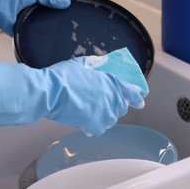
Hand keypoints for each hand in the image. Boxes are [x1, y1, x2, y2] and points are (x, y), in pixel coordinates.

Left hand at [0, 0, 69, 35]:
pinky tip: (41, 44)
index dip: (56, 13)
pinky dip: (31, 40)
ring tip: (55, 40)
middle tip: (64, 33)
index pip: (47, 9)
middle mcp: (27, 12)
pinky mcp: (15, 31)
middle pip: (42, 20)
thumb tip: (67, 4)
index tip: (68, 20)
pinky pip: (25, 37)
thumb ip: (51, 0)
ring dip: (41, 33)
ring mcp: (21, 22)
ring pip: (35, 30)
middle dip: (50, 25)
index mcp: (32, 1)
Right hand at [0, 56, 144, 136]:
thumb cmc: (62, 76)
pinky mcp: (92, 124)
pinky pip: (98, 130)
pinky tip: (87, 124)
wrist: (49, 91)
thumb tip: (98, 61)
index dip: (136, 97)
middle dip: (116, 106)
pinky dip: (93, 127)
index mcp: (110, 81)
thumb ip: (93, 63)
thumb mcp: (80, 63)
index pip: (130, 91)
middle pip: (120, 107)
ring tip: (95, 113)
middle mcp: (110, 98)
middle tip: (108, 105)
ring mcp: (103, 112)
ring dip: (105, 117)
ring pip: (111, 119)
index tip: (140, 101)